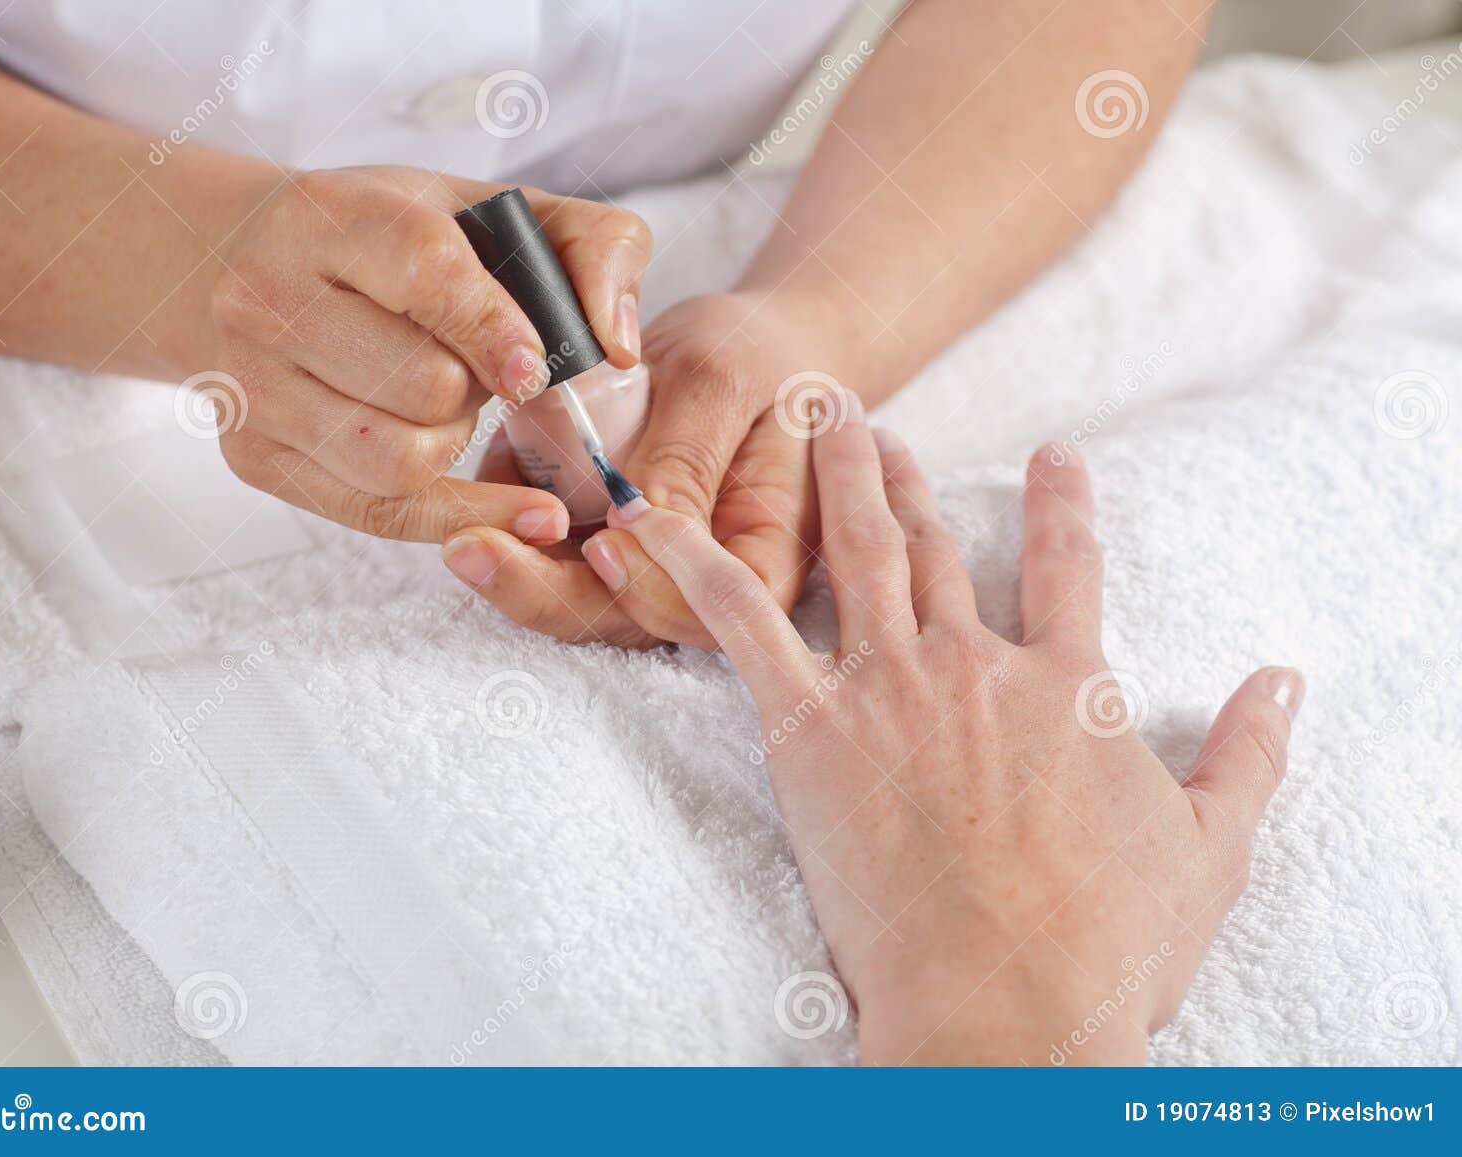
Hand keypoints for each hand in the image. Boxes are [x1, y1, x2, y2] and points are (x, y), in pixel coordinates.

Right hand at [204, 168, 649, 543]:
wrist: (230, 261)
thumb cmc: (383, 239)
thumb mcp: (485, 210)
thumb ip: (591, 245)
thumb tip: (619, 346)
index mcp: (332, 217)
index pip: (427, 272)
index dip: (496, 327)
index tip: (532, 366)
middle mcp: (270, 299)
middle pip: (423, 386)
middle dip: (476, 390)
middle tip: (473, 369)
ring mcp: (251, 385)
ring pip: (398, 461)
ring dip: (452, 446)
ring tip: (443, 406)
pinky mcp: (255, 456)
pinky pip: (377, 514)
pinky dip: (458, 516)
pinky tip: (517, 513)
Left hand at [443, 290, 839, 645]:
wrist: (745, 344)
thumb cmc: (756, 356)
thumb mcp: (726, 382)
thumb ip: (686, 456)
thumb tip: (635, 525)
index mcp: (762, 563)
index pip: (709, 609)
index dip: (651, 588)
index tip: (601, 543)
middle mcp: (701, 585)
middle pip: (625, 618)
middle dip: (545, 591)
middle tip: (473, 548)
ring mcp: (645, 570)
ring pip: (574, 597)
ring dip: (514, 568)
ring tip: (460, 533)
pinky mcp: (601, 544)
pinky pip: (548, 555)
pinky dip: (511, 524)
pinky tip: (488, 480)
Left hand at [600, 400, 1303, 1064]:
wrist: (1007, 1008)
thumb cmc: (1107, 943)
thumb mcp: (1210, 847)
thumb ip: (1248, 754)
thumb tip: (1285, 681)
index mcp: (1068, 685)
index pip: (1069, 564)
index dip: (1062, 502)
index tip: (1055, 456)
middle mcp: (974, 666)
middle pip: (935, 546)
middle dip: (903, 476)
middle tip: (871, 423)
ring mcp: (889, 690)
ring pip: (856, 553)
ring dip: (833, 480)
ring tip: (814, 423)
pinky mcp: (809, 732)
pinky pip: (744, 626)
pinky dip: (699, 564)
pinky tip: (661, 520)